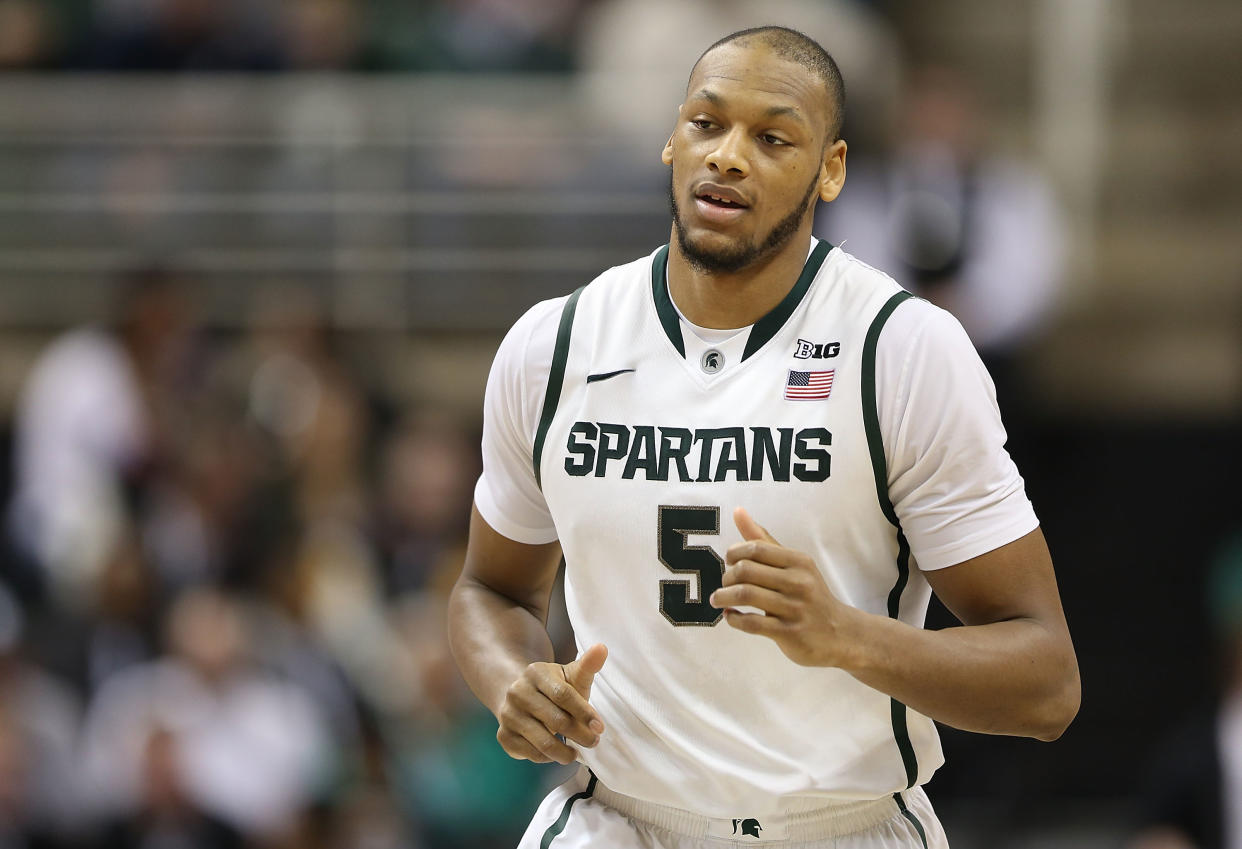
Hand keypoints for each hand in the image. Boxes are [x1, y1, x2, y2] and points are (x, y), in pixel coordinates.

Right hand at [495, 643, 607, 764]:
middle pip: (556, 720)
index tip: (599, 727)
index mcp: (535, 673)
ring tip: (576, 753)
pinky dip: (548, 758)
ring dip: (565, 752)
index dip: (584, 712)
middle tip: (594, 742)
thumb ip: (588, 665)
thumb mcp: (570, 675)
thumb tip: (602, 648)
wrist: (520, 697)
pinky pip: (531, 754)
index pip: (563, 695)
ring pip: (543, 742)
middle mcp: (517, 692)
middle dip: (579, 735)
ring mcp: (508, 715)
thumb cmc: (555, 688)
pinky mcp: (504, 736)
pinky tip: (557, 752)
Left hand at [710, 507, 860, 667]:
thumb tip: (738, 511)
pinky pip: (752, 623)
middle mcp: (799, 582)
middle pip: (746, 570)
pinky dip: (734, 619)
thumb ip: (763, 540)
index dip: (734, 553)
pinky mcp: (790, 633)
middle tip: (723, 584)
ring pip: (745, 595)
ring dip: (723, 597)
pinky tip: (731, 617)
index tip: (729, 561)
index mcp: (799, 561)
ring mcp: (795, 609)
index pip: (755, 548)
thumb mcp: (793, 564)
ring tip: (718, 599)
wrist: (839, 633)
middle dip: (726, 577)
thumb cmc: (808, 594)